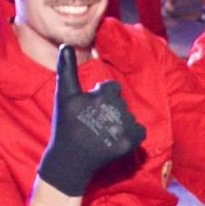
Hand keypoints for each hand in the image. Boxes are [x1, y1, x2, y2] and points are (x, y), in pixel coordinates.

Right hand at [37, 44, 144, 196]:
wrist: (69, 160)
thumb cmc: (65, 124)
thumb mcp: (64, 95)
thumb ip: (67, 69)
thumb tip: (66, 45)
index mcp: (102, 96)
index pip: (112, 88)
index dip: (100, 97)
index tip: (88, 109)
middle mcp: (115, 110)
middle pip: (120, 103)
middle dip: (109, 110)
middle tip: (92, 123)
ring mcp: (123, 128)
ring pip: (129, 117)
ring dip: (118, 122)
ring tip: (100, 133)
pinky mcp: (129, 144)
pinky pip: (139, 131)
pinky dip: (131, 134)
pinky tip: (114, 138)